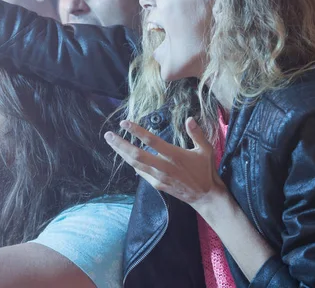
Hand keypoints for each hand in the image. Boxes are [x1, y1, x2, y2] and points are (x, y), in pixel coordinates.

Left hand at [105, 118, 225, 207]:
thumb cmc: (205, 170)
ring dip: (121, 153)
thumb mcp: (206, 150)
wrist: (205, 196)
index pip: (151, 141)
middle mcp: (164, 167)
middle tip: (108, 135)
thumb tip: (189, 118)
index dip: (136, 131)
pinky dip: (132, 164)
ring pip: (135, 164)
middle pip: (136, 155)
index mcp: (174, 155)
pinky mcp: (157, 185)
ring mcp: (159, 177)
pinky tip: (125, 157)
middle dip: (120, 144)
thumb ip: (197, 134)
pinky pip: (141, 173)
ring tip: (111, 143)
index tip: (124, 123)